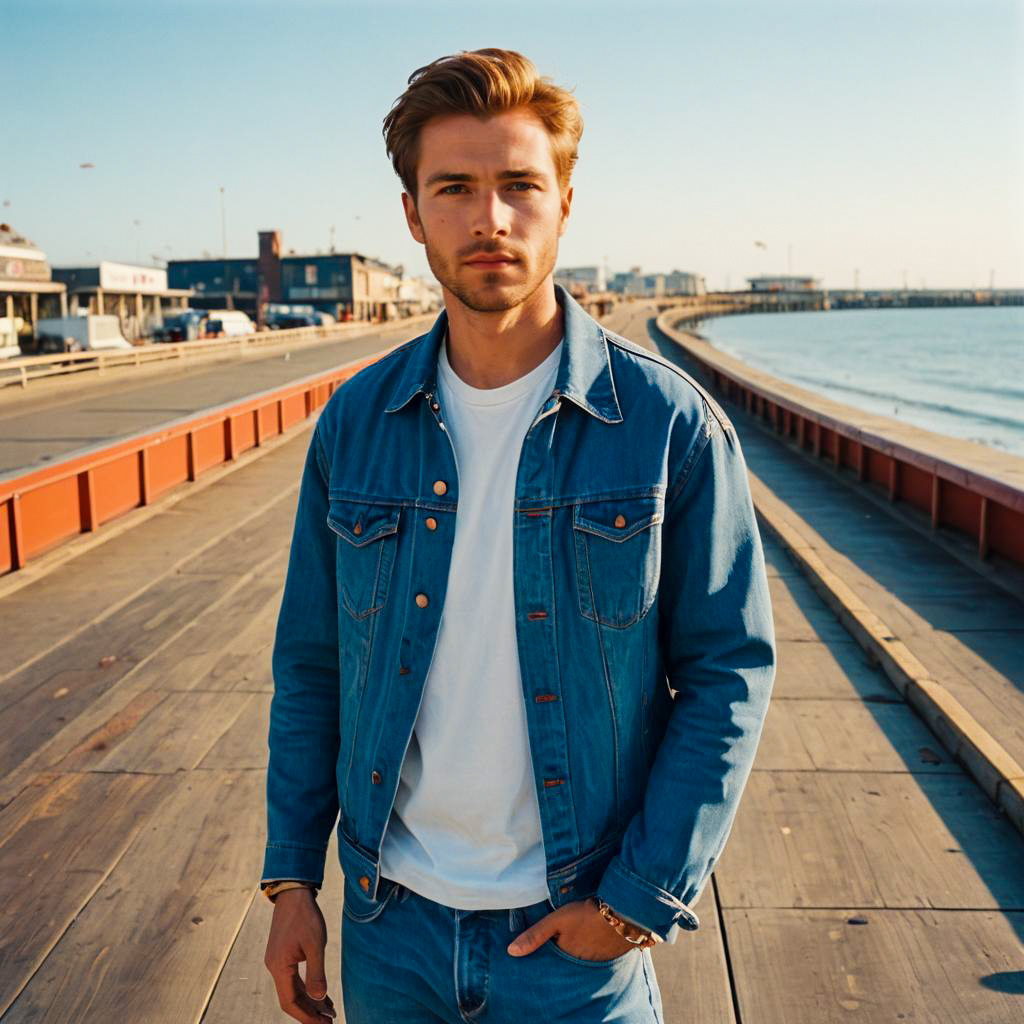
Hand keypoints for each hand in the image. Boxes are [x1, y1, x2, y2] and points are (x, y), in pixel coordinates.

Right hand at [264, 887, 336, 1022]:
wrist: (294, 893)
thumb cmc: (305, 916)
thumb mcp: (315, 944)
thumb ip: (316, 972)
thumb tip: (319, 998)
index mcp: (280, 967)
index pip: (290, 1002)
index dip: (306, 1017)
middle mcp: (275, 967)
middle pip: (291, 999)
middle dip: (310, 1012)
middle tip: (329, 1021)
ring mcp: (278, 961)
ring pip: (293, 989)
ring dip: (310, 1001)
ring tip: (329, 1012)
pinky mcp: (283, 955)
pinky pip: (294, 978)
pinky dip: (307, 988)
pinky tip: (321, 994)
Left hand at [507, 897, 639, 962]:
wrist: (623, 911)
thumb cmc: (586, 915)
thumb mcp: (556, 921)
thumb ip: (535, 935)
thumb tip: (511, 952)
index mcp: (567, 956)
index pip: (553, 959)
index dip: (550, 951)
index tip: (547, 943)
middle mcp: (582, 963)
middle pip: (569, 959)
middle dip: (565, 952)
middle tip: (565, 939)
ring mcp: (598, 960)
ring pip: (584, 957)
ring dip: (581, 950)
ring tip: (579, 938)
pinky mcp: (612, 954)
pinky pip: (599, 954)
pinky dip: (595, 948)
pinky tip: (595, 937)